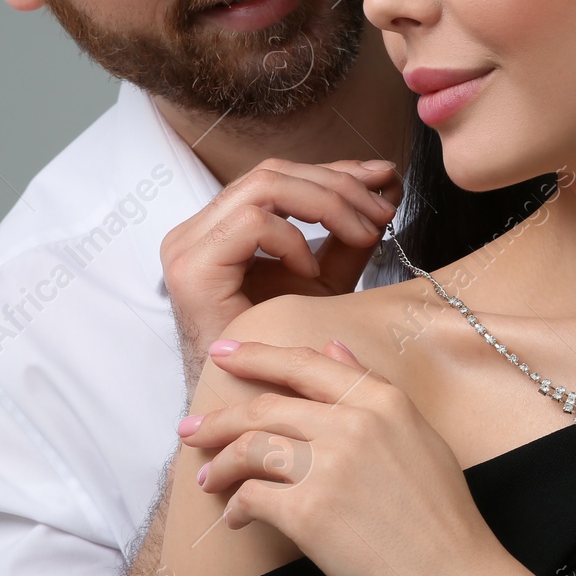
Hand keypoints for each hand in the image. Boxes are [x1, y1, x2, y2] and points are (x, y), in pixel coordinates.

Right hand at [160, 159, 403, 396]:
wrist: (246, 405)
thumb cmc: (280, 348)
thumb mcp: (326, 279)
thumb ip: (349, 235)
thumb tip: (387, 185)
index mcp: (221, 225)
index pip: (281, 174)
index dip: (336, 170)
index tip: (385, 178)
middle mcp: (198, 229)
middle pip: (274, 172)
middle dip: (339, 185)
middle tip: (384, 210)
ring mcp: (189, 246)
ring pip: (265, 186)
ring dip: (328, 204)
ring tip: (364, 233)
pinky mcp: (192, 269)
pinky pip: (253, 224)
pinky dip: (293, 240)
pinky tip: (311, 271)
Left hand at [178, 338, 515, 575]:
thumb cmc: (444, 519)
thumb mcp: (419, 437)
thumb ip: (373, 389)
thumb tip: (334, 350)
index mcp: (384, 400)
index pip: (305, 364)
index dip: (257, 356)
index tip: (223, 354)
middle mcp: (354, 423)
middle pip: (267, 406)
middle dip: (219, 418)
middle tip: (190, 429)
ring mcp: (330, 465)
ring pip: (252, 446)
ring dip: (221, 464)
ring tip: (208, 479)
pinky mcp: (310, 513)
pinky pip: (253, 497)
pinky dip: (237, 507)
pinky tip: (237, 518)